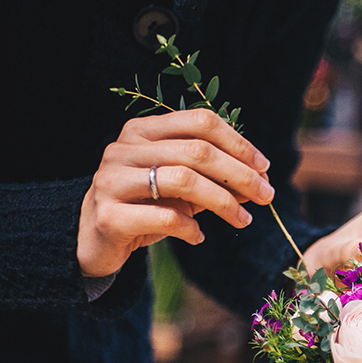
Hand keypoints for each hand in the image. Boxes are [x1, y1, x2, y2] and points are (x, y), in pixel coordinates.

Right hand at [77, 109, 273, 276]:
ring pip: (183, 180)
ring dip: (223, 202)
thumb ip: (216, 180)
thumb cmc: (145, 208)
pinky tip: (199, 237)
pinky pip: (166, 217)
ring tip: (242, 219)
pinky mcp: (110, 215)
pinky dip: (191, 228)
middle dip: (240, 174)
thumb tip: (261, 182)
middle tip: (266, 196)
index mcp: (142, 131)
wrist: (95, 241)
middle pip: (197, 151)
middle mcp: (123, 149)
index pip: (199, 121)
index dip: (238, 142)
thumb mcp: (183, 190)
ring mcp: (112, 180)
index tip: (264, 167)